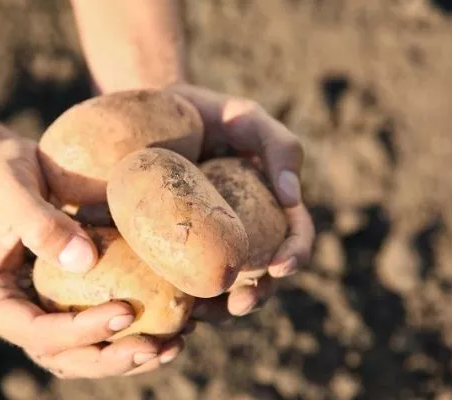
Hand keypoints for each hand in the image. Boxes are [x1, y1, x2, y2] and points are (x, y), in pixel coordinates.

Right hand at [0, 135, 184, 377]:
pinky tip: (168, 332)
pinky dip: (128, 338)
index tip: (126, 311)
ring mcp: (39, 316)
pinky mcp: (63, 305)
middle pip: (63, 357)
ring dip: (125, 359)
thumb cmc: (2, 176)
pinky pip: (94, 333)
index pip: (37, 332)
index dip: (81, 331)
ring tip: (171, 346)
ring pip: (81, 355)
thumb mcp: (13, 192)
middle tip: (157, 347)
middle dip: (110, 359)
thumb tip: (86, 261)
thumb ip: (42, 225)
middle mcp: (14, 318)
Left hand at [166, 83, 315, 318]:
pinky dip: (176, 294)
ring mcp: (207, 242)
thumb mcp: (248, 119)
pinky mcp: (171, 246)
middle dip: (254, 296)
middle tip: (237, 304)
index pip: (294, 238)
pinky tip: (164, 301)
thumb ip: (280, 148)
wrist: (157, 111)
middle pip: (259, 275)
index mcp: (270, 208)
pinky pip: (178, 276)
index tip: (280, 267)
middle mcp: (243, 232)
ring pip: (218, 286)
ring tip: (197, 313)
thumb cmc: (210, 113)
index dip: (294, 256)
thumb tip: (291, 198)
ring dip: (214, 307)